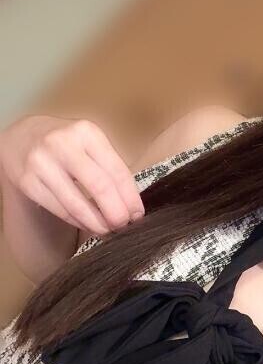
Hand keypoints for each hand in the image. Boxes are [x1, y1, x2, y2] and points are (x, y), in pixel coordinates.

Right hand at [0, 115, 145, 236]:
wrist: (23, 137)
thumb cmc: (68, 144)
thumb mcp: (91, 143)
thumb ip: (110, 166)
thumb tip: (132, 204)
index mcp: (87, 133)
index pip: (117, 171)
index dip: (130, 198)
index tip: (138, 215)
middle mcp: (63, 144)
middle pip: (100, 187)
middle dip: (116, 212)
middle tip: (123, 225)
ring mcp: (42, 163)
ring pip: (77, 204)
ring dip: (97, 222)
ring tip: (107, 230)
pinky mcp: (27, 182)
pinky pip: (59, 209)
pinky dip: (78, 221)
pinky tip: (88, 224)